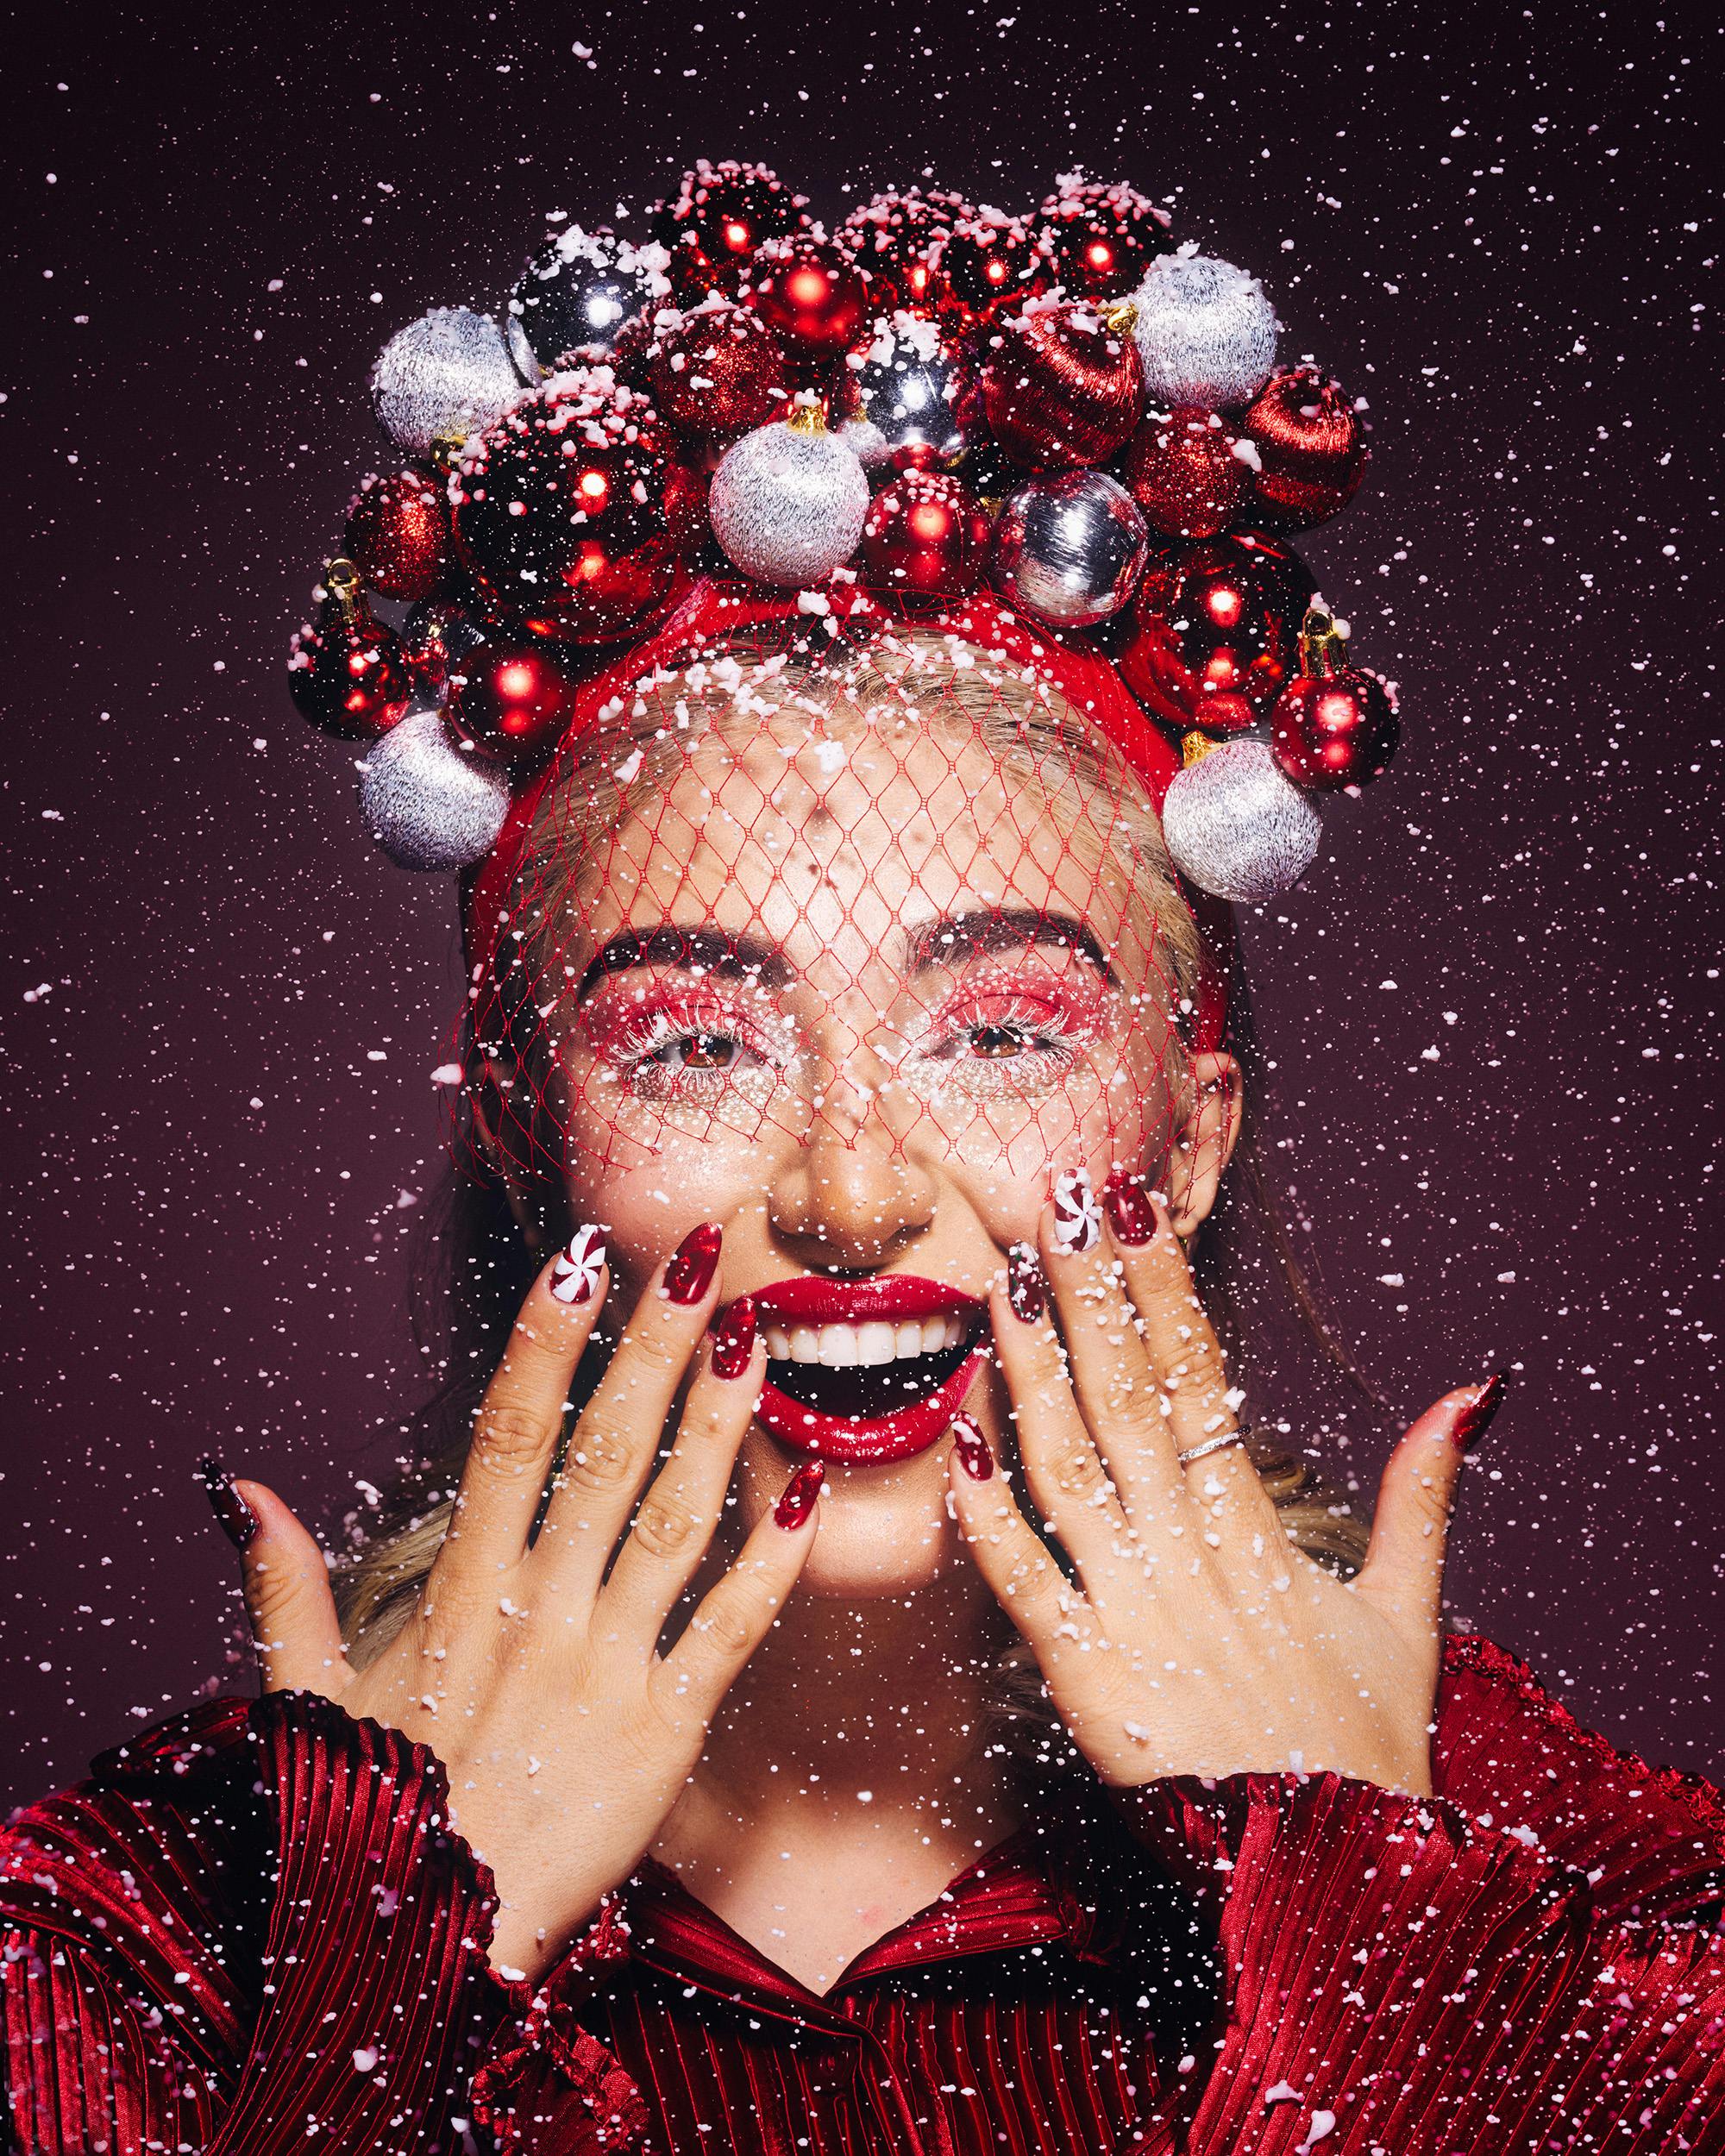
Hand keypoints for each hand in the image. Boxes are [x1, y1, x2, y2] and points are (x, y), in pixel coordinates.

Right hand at [212, 1228, 820, 1981]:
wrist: (433, 1954)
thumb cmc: (369, 1819)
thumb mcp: (308, 1700)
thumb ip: (282, 1587)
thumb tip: (238, 1487)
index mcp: (458, 1598)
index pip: (505, 1441)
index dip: (543, 1348)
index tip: (573, 1264)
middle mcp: (539, 1616)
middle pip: (603, 1456)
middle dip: (651, 1349)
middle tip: (694, 1254)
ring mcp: (609, 1671)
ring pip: (675, 1522)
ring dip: (719, 1425)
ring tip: (754, 1337)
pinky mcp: (668, 1733)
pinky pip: (731, 1630)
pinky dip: (774, 1560)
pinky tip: (810, 1487)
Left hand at [948, 1179, 1501, 1795]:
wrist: (1336, 1878)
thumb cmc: (1363, 1748)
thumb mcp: (1407, 1616)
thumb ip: (1419, 1500)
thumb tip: (1466, 1396)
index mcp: (1258, 1531)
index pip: (1201, 1382)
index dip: (1161, 1290)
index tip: (1129, 1209)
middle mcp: (1190, 1555)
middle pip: (1128, 1401)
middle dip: (1090, 1297)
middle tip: (1051, 1203)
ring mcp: (1134, 1613)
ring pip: (1069, 1471)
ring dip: (1031, 1374)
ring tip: (1002, 1285)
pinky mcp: (1086, 1682)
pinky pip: (1024, 1589)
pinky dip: (987, 1522)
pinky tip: (955, 1448)